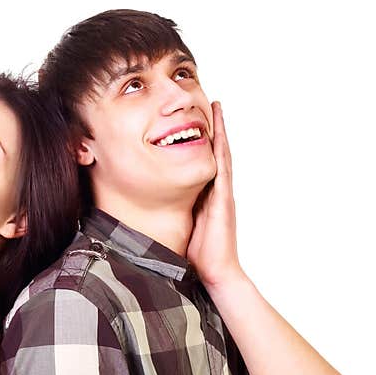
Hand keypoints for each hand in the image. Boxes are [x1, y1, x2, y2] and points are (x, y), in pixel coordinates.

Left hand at [186, 102, 244, 288]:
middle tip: (209, 102)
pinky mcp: (223, 199)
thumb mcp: (181, 225)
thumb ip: (174, 212)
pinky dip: (221, 148)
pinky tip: (217, 132)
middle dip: (211, 127)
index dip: (198, 140)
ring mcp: (222, 193)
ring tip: (214, 106)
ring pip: (221, 154)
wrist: (216, 272)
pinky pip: (222, 167)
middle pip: (214, 151)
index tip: (191, 121)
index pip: (202, 161)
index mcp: (205, 196)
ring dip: (218, 130)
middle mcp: (216, 191)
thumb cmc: (198, 254)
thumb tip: (152, 205)